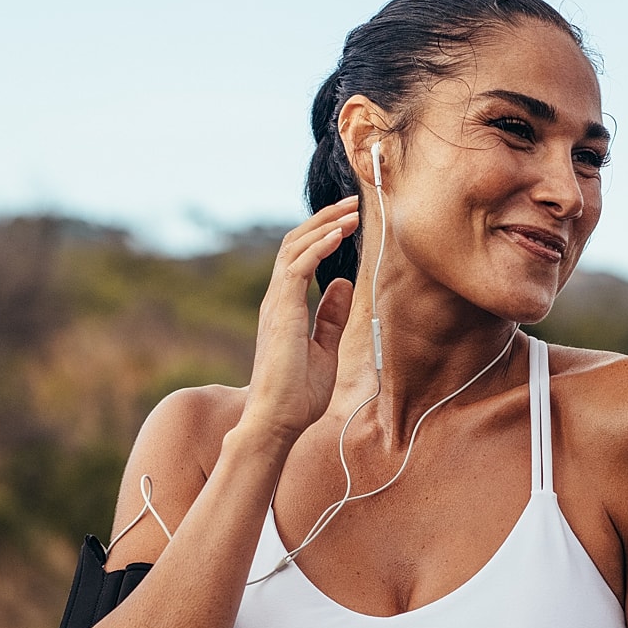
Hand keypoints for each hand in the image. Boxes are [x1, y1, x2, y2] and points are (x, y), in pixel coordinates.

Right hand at [240, 197, 358, 448]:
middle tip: (351, 206)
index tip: (347, 222)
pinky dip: (318, 247)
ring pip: (294, 248)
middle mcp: (277, 300)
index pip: (299, 259)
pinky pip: (298, 267)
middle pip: (294, 244)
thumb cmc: (298, 395)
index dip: (322, 236)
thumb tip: (343, 283)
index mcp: (285, 309)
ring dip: (324, 226)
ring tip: (350, 213)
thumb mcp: (325, 351)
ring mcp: (276, 304)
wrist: (278, 421)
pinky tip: (338, 235)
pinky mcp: (281, 311)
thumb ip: (332, 317)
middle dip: (323, 221)